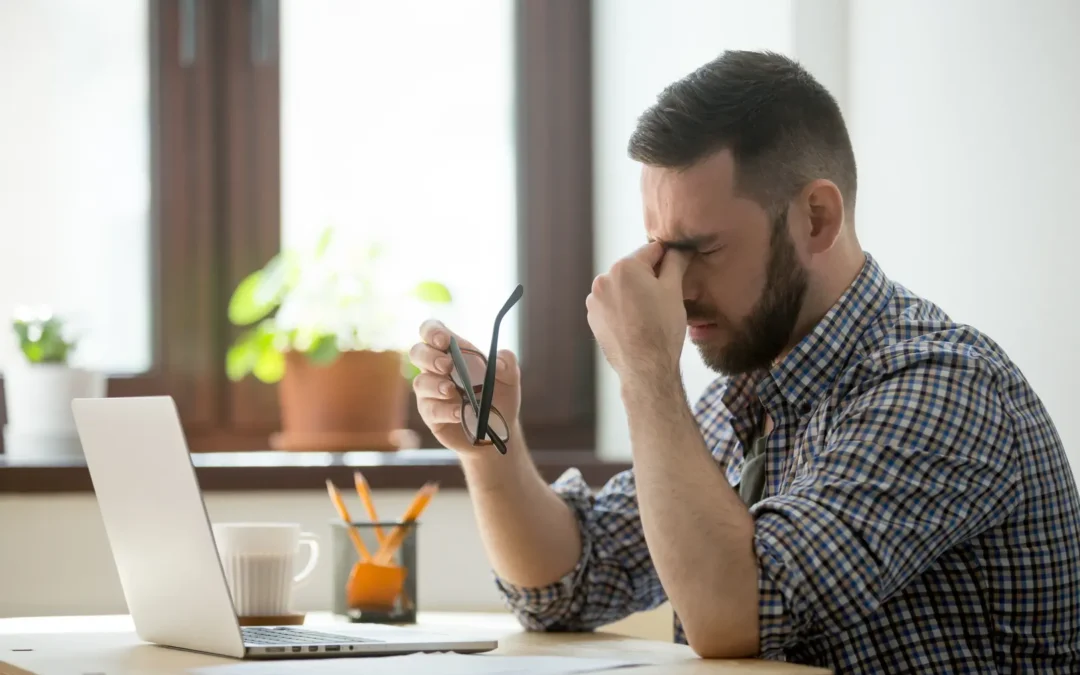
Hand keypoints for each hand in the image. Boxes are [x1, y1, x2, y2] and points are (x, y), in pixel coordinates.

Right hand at [409, 320, 521, 454]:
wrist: (500, 431)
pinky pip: (430, 410)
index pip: (432, 332)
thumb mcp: (510, 378)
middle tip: (447, 365)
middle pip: (417, 353)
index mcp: (453, 352)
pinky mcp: (432, 416)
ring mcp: (431, 393)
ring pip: (420, 382)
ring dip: (435, 385)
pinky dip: (445, 410)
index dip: (432, 331)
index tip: (445, 340)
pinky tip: (459, 412)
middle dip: (429, 356)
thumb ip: (508, 363)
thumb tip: (497, 362)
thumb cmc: (500, 397)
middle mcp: (437, 370)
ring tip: (451, 390)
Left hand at [586, 242, 689, 382]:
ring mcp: (595, 300)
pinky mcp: (593, 318)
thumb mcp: (674, 290)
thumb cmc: (661, 329)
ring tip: (650, 314)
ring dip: (635, 293)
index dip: (668, 258)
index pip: (651, 251)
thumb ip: (675, 262)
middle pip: (634, 270)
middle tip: (664, 299)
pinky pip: (612, 305)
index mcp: (624, 267)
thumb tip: (679, 248)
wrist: (645, 367)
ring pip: (622, 288)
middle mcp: (603, 279)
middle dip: (649, 279)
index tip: (677, 268)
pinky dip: (624, 309)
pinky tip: (637, 323)